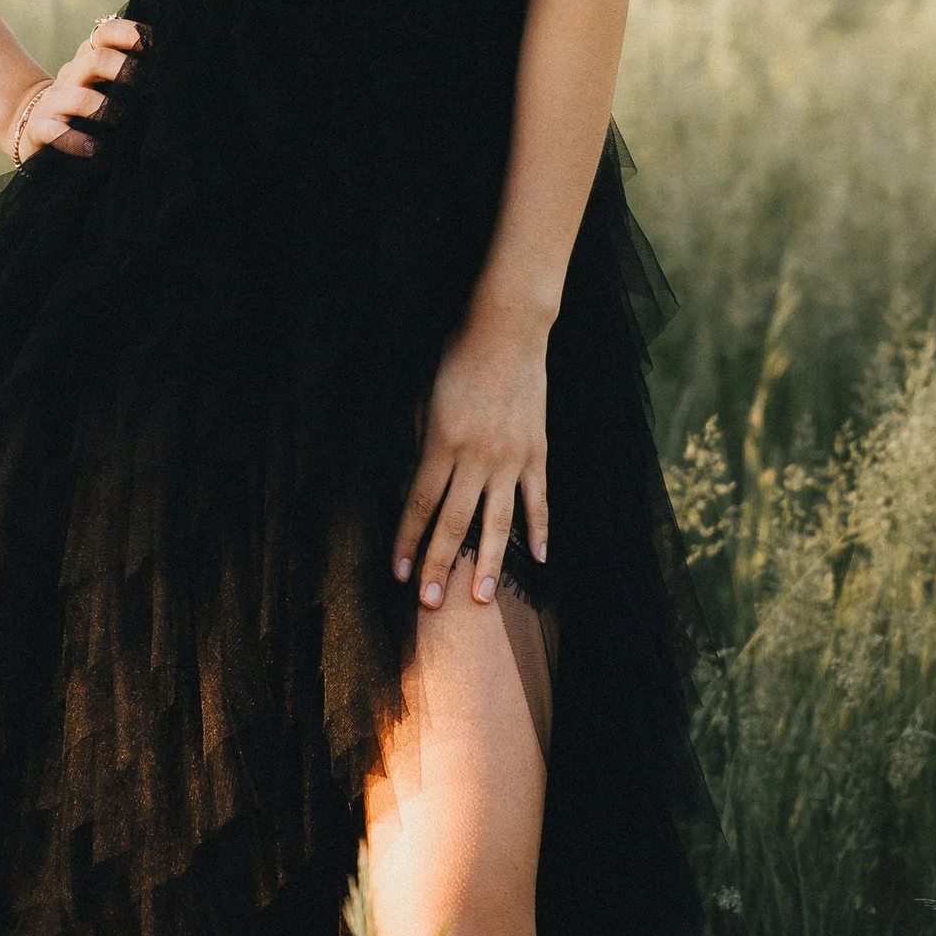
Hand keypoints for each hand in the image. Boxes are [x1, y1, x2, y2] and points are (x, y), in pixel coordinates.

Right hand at [8, 15, 143, 161]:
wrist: (33, 122)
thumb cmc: (83, 101)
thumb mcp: (99, 79)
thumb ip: (125, 70)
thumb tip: (168, 68)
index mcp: (88, 58)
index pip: (105, 33)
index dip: (127, 33)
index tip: (150, 44)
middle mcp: (72, 74)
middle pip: (96, 59)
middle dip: (122, 69)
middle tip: (142, 84)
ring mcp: (56, 101)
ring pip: (79, 98)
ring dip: (104, 109)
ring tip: (120, 119)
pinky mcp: (42, 128)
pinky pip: (56, 133)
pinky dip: (76, 141)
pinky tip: (95, 148)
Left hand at [392, 289, 549, 609]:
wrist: (507, 331)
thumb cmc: (457, 360)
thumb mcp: (425, 401)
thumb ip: (423, 448)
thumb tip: (418, 491)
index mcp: (442, 443)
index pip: (419, 504)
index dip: (406, 540)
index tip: (396, 573)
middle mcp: (477, 457)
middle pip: (454, 522)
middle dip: (438, 564)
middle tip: (430, 604)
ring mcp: (511, 457)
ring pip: (498, 521)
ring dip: (487, 562)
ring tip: (480, 598)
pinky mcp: (537, 452)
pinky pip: (539, 499)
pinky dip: (539, 530)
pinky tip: (538, 560)